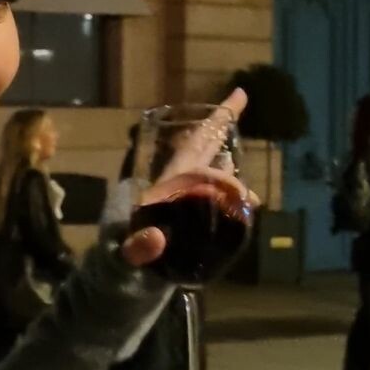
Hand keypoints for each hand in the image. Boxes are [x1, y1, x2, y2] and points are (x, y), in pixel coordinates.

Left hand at [119, 89, 257, 269]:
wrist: (122, 274)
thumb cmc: (122, 259)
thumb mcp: (127, 256)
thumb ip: (138, 249)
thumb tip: (155, 239)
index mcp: (160, 188)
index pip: (193, 164)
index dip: (218, 170)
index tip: (244, 194)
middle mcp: (173, 184)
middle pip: (198, 147)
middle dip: (218, 123)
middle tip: (239, 95)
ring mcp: (182, 197)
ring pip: (207, 163)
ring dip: (225, 148)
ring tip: (239, 126)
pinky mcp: (190, 214)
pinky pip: (213, 193)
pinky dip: (232, 188)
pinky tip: (248, 193)